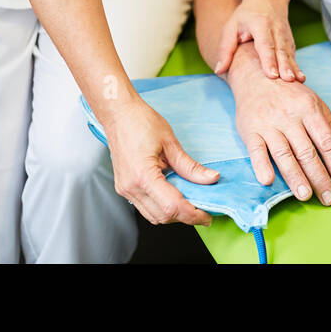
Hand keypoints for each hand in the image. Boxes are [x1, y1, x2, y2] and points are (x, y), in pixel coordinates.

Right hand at [103, 96, 219, 226]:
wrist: (119, 114)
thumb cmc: (141, 122)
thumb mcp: (170, 143)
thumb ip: (191, 167)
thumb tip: (211, 179)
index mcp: (143, 176)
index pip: (172, 206)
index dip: (192, 215)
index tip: (207, 216)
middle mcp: (131, 188)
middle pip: (163, 216)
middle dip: (184, 217)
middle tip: (203, 209)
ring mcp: (125, 189)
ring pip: (153, 216)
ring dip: (172, 214)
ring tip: (190, 203)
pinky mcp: (124, 187)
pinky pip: (145, 207)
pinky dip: (161, 207)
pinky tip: (173, 195)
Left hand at [214, 0, 303, 81]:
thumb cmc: (246, 16)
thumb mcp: (231, 27)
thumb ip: (225, 49)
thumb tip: (219, 71)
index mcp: (260, 24)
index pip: (265, 44)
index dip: (269, 59)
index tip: (272, 75)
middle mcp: (276, 29)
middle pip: (281, 50)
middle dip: (285, 66)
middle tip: (288, 80)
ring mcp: (286, 35)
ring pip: (290, 53)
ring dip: (294, 67)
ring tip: (299, 81)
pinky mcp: (290, 41)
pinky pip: (293, 54)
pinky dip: (297, 66)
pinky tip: (300, 78)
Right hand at [230, 64, 330, 205]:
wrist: (255, 76)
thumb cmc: (289, 93)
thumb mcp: (315, 104)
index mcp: (310, 110)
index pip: (328, 142)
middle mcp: (290, 117)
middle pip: (308, 152)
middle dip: (320, 178)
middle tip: (329, 199)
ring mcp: (269, 124)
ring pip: (284, 155)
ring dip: (296, 177)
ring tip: (306, 196)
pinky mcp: (250, 131)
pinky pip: (256, 150)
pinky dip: (261, 165)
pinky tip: (268, 181)